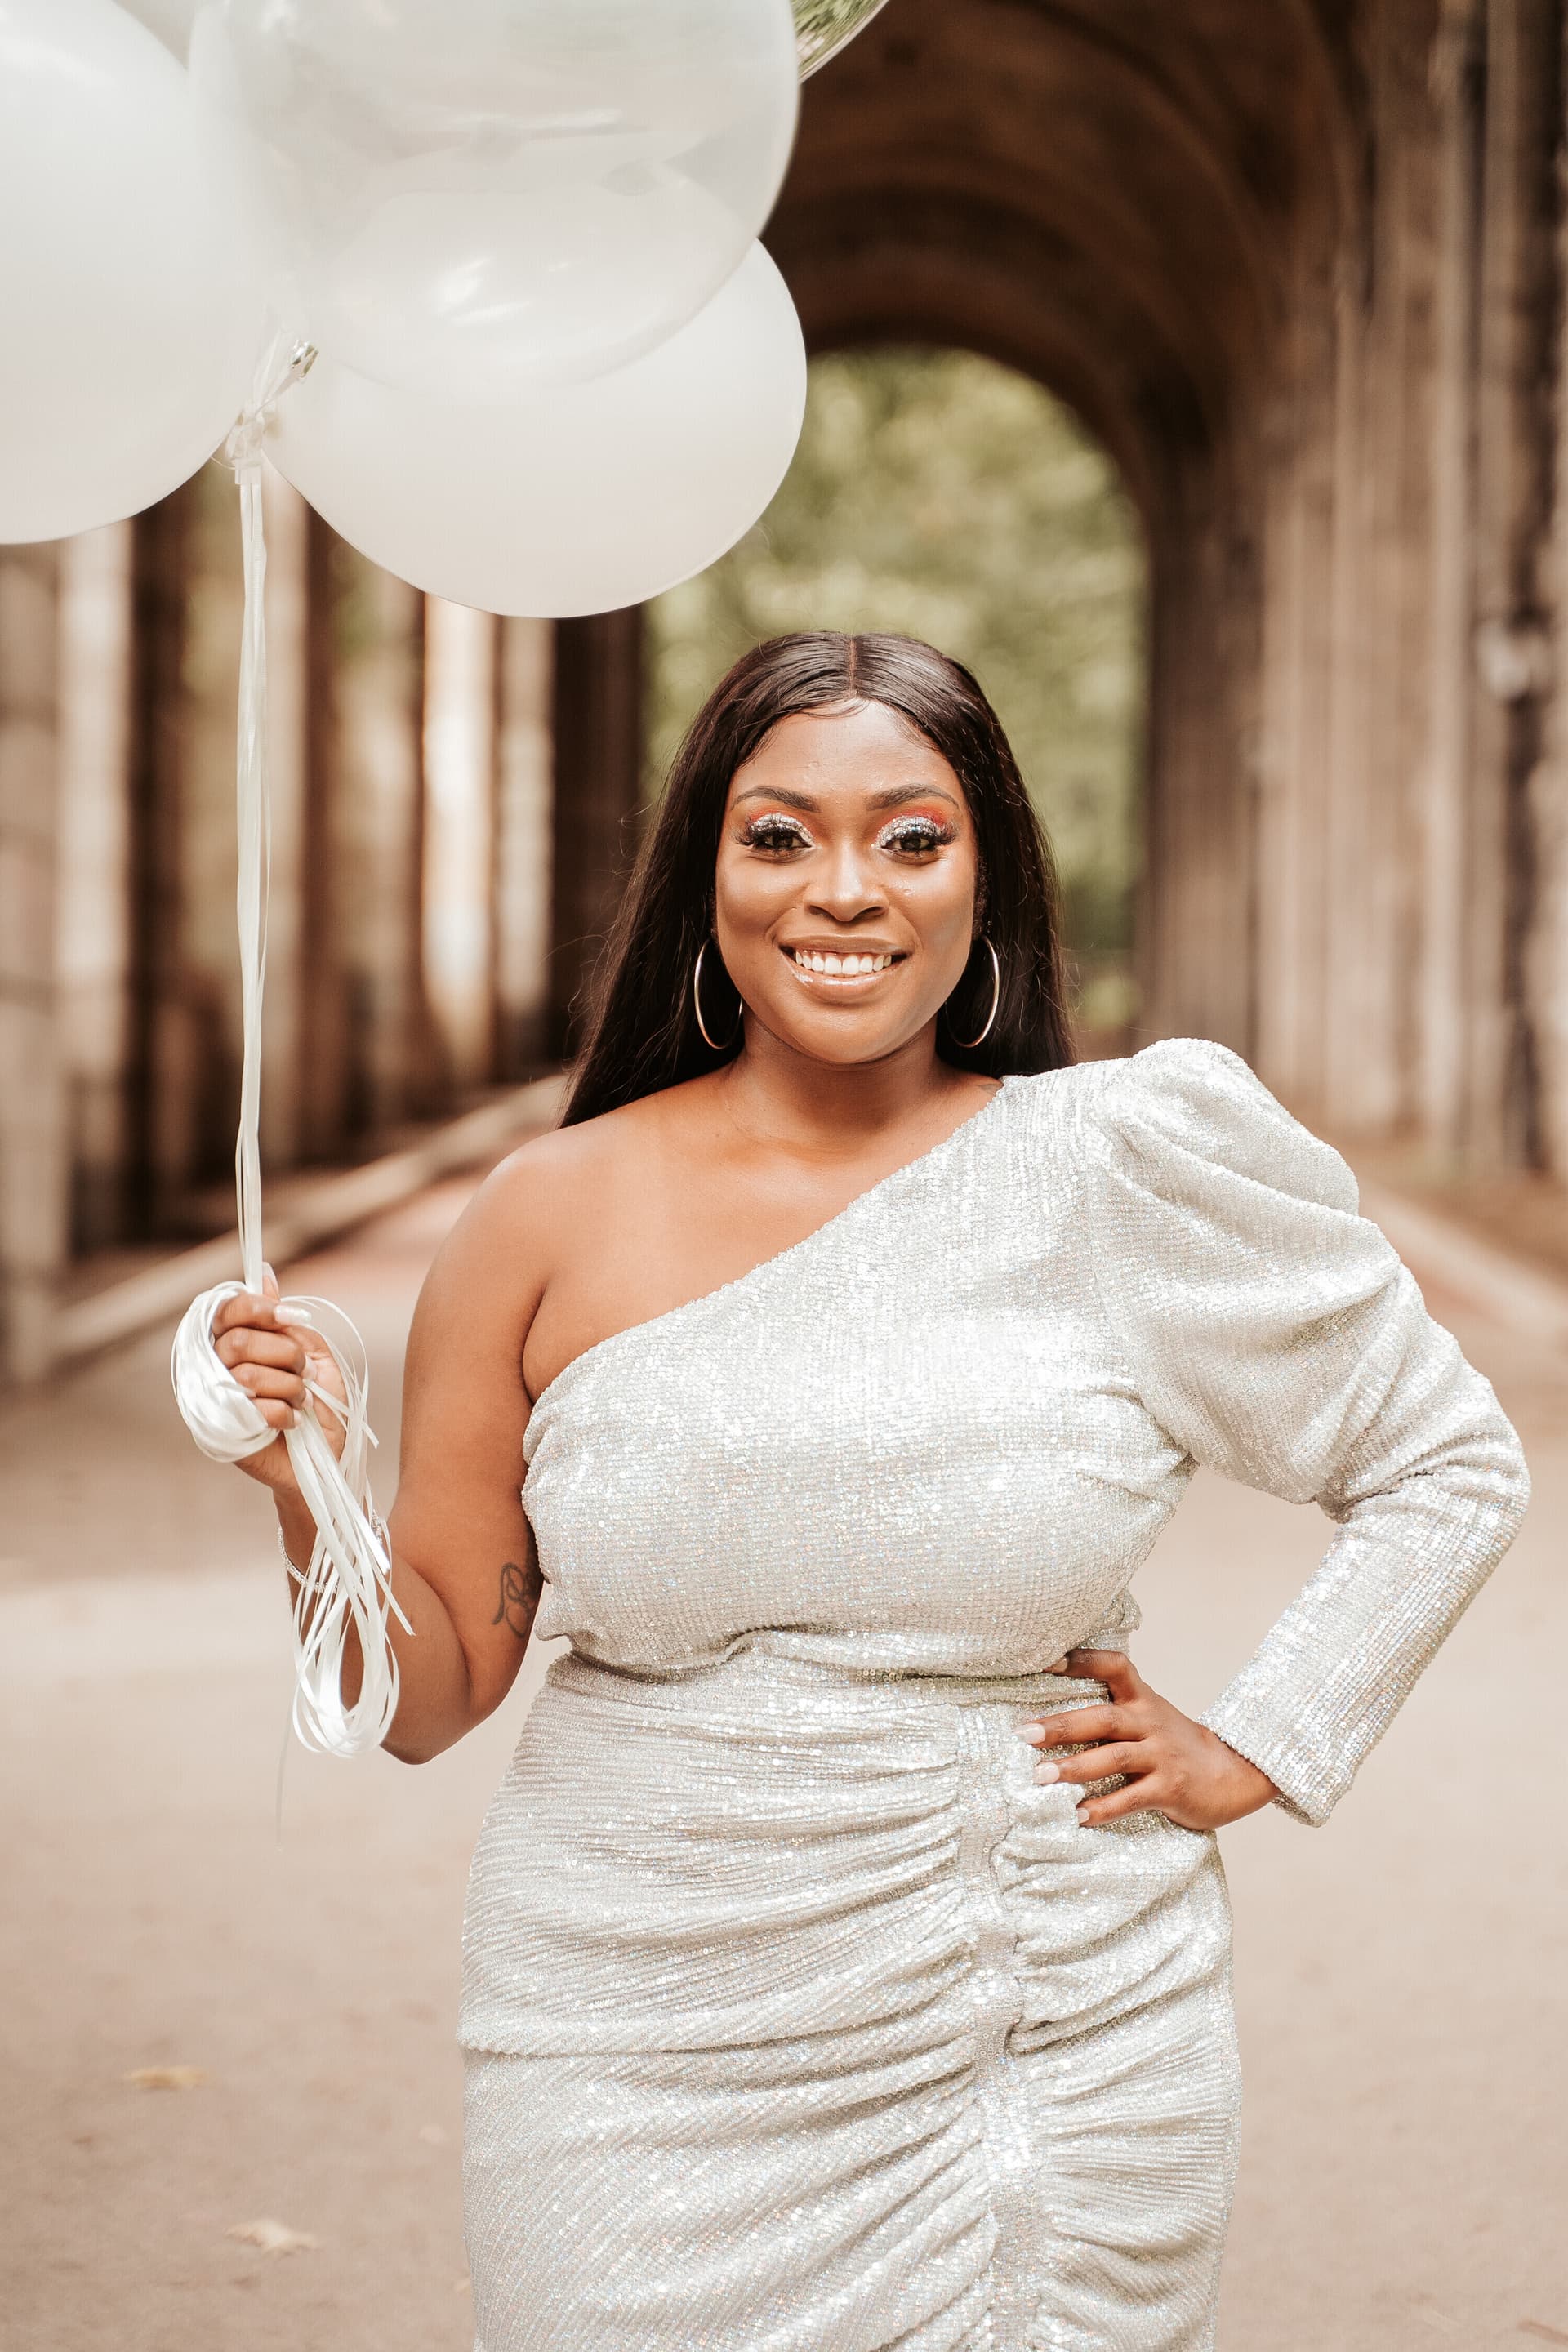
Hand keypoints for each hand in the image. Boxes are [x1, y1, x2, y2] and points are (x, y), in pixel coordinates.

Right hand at [208, 1267, 347, 1497]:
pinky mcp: (227, 1433)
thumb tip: (265, 1275)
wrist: (330, 1458)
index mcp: (240, 1345)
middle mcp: (222, 1370)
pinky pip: (254, 1408)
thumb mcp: (316, 1356)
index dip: (255, 1309)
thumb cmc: (322, 1407)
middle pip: (238, 1342)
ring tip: (302, 1402)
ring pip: (248, 1375)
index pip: (227, 1311)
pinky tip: (293, 1423)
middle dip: (283, 1353)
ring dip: (290, 1387)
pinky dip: (285, 1414)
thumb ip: (288, 1324)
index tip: (287, 1318)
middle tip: (303, 1370)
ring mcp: (221, 1402)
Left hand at [1016, 1649, 1275, 1831]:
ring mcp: (1161, 1756)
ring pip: (1114, 1758)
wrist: (1233, 1773)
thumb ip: (1112, 1711)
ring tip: (1041, 1776)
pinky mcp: (1170, 1789)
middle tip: (1024, 1733)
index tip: (1048, 1661)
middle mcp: (1150, 1723)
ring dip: (1075, 1768)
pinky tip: (1078, 1815)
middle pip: (1103, 1718)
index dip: (1082, 1660)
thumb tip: (1051, 1716)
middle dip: (1061, 1725)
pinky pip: (1132, 1798)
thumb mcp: (1149, 1716)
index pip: (1114, 1667)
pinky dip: (1104, 1808)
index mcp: (1142, 1700)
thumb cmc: (1175, 1745)